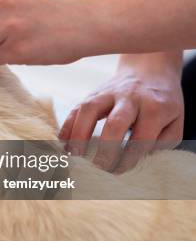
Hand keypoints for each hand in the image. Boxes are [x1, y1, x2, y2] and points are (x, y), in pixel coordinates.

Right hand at [59, 60, 183, 172]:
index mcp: (155, 108)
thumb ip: (163, 142)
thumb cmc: (162, 102)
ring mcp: (108, 93)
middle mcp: (131, 98)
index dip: (129, 159)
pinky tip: (64, 142)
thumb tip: (139, 161)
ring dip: (79, 136)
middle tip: (99, 168)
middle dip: (105, 150)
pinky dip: (67, 126)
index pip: (141, 138)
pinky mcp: (92, 93)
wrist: (149, 69)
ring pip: (89, 111)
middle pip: (115, 123)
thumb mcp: (176, 121)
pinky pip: (76, 108)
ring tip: (74, 156)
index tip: (120, 171)